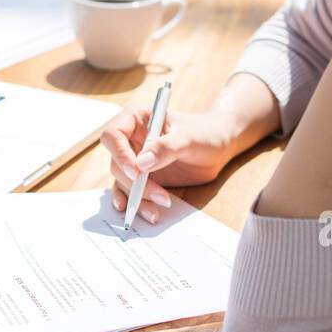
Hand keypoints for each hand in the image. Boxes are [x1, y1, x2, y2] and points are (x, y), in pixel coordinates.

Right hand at [99, 105, 235, 223]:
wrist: (217, 146)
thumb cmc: (204, 133)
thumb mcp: (189, 137)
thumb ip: (166, 148)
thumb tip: (142, 164)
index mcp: (137, 120)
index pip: (113, 135)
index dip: (119, 154)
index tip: (136, 172)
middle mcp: (131, 140)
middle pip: (116, 163)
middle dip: (134, 182)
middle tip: (158, 195)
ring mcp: (135, 160)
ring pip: (123, 181)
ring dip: (136, 198)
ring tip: (156, 211)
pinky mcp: (142, 178)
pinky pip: (131, 192)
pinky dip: (136, 203)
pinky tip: (143, 212)